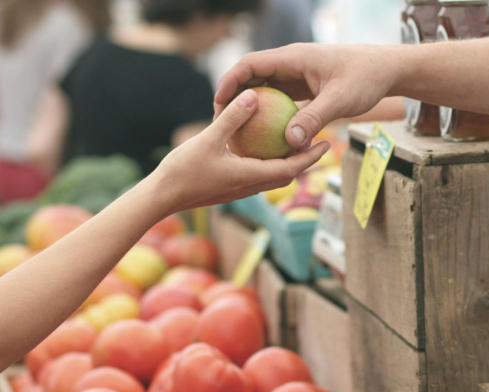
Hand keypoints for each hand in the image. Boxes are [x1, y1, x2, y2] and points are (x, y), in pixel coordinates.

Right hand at [153, 89, 329, 214]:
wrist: (162, 197)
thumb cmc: (183, 170)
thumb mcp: (208, 139)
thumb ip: (232, 118)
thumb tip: (253, 95)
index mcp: (251, 177)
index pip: (291, 169)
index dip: (311, 157)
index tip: (327, 144)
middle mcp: (250, 186)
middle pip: (287, 174)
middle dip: (305, 160)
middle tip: (319, 141)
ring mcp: (239, 189)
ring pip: (272, 176)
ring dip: (287, 163)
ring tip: (295, 143)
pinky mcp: (229, 188)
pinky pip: (256, 175)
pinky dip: (266, 163)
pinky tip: (260, 147)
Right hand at [214, 44, 400, 148]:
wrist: (386, 70)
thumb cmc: (366, 78)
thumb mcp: (340, 100)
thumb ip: (314, 119)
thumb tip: (289, 142)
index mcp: (293, 58)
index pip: (250, 64)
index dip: (230, 82)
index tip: (218, 104)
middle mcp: (291, 64)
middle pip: (252, 77)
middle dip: (234, 97)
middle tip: (221, 123)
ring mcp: (297, 75)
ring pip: (265, 89)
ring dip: (251, 108)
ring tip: (238, 132)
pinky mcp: (305, 87)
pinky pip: (280, 100)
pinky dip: (270, 115)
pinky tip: (265, 137)